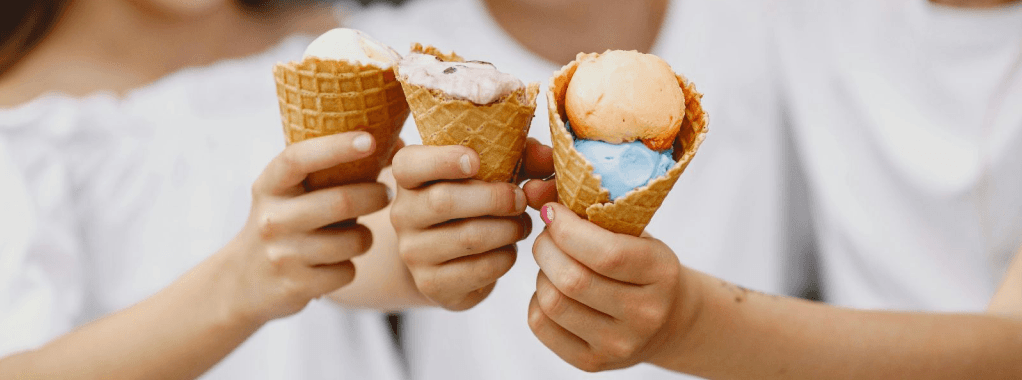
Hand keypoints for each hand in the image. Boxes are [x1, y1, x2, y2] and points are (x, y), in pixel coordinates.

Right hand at [221, 132, 390, 322]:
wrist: (244, 281)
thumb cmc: (289, 222)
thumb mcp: (295, 193)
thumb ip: (337, 170)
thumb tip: (400, 145)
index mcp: (270, 185)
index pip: (298, 159)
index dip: (336, 147)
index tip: (369, 140)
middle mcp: (272, 218)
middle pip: (341, 202)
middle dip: (374, 196)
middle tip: (386, 193)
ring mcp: (282, 254)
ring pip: (354, 240)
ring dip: (365, 236)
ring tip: (357, 234)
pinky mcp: (296, 286)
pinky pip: (348, 272)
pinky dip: (350, 266)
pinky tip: (335, 263)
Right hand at [390, 138, 551, 310]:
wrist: (447, 257)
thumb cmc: (474, 201)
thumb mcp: (492, 172)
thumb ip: (522, 157)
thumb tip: (548, 157)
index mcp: (409, 177)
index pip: (409, 165)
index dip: (442, 160)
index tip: (476, 160)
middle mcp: (402, 215)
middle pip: (444, 201)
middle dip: (495, 198)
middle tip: (521, 199)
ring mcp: (413, 253)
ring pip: (469, 237)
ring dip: (508, 229)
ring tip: (521, 224)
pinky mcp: (432, 284)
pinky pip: (480, 269)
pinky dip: (506, 257)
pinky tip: (509, 249)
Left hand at [528, 202, 691, 371]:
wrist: (669, 319)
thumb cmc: (642, 264)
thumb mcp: (633, 232)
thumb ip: (590, 209)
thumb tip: (533, 190)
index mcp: (661, 273)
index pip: (606, 254)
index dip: (567, 229)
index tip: (552, 211)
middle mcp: (645, 314)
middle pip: (572, 280)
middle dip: (546, 247)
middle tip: (548, 235)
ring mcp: (618, 344)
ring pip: (552, 302)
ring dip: (541, 273)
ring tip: (553, 263)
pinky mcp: (592, 362)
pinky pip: (541, 325)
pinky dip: (537, 300)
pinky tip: (554, 289)